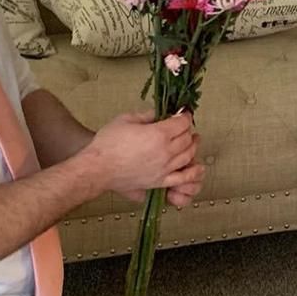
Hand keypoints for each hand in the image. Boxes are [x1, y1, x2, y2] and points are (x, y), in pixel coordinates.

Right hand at [80, 110, 204, 197]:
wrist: (98, 168)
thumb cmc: (107, 144)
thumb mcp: (126, 119)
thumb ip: (146, 115)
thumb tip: (157, 113)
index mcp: (158, 134)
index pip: (182, 123)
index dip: (185, 116)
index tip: (184, 114)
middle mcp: (166, 151)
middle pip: (187, 139)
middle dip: (188, 130)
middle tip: (184, 127)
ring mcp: (165, 168)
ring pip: (188, 156)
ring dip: (193, 147)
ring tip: (192, 141)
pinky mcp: (161, 181)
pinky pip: (183, 178)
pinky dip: (193, 172)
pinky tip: (197, 167)